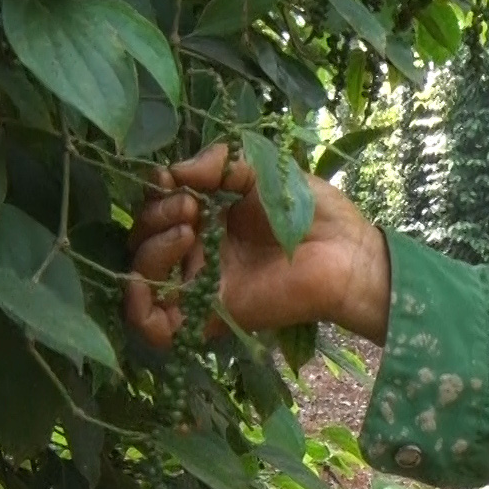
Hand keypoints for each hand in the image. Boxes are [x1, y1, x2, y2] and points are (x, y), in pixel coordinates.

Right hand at [123, 144, 391, 345]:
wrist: (349, 254)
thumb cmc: (316, 213)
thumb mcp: (265, 172)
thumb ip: (221, 165)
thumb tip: (172, 171)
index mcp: (209, 218)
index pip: (157, 208)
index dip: (156, 193)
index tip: (172, 178)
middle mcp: (199, 253)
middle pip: (142, 240)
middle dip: (154, 215)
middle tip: (191, 204)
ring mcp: (202, 286)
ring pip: (141, 277)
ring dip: (151, 248)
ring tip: (187, 226)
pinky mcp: (209, 316)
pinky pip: (152, 324)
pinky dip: (140, 301)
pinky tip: (171, 266)